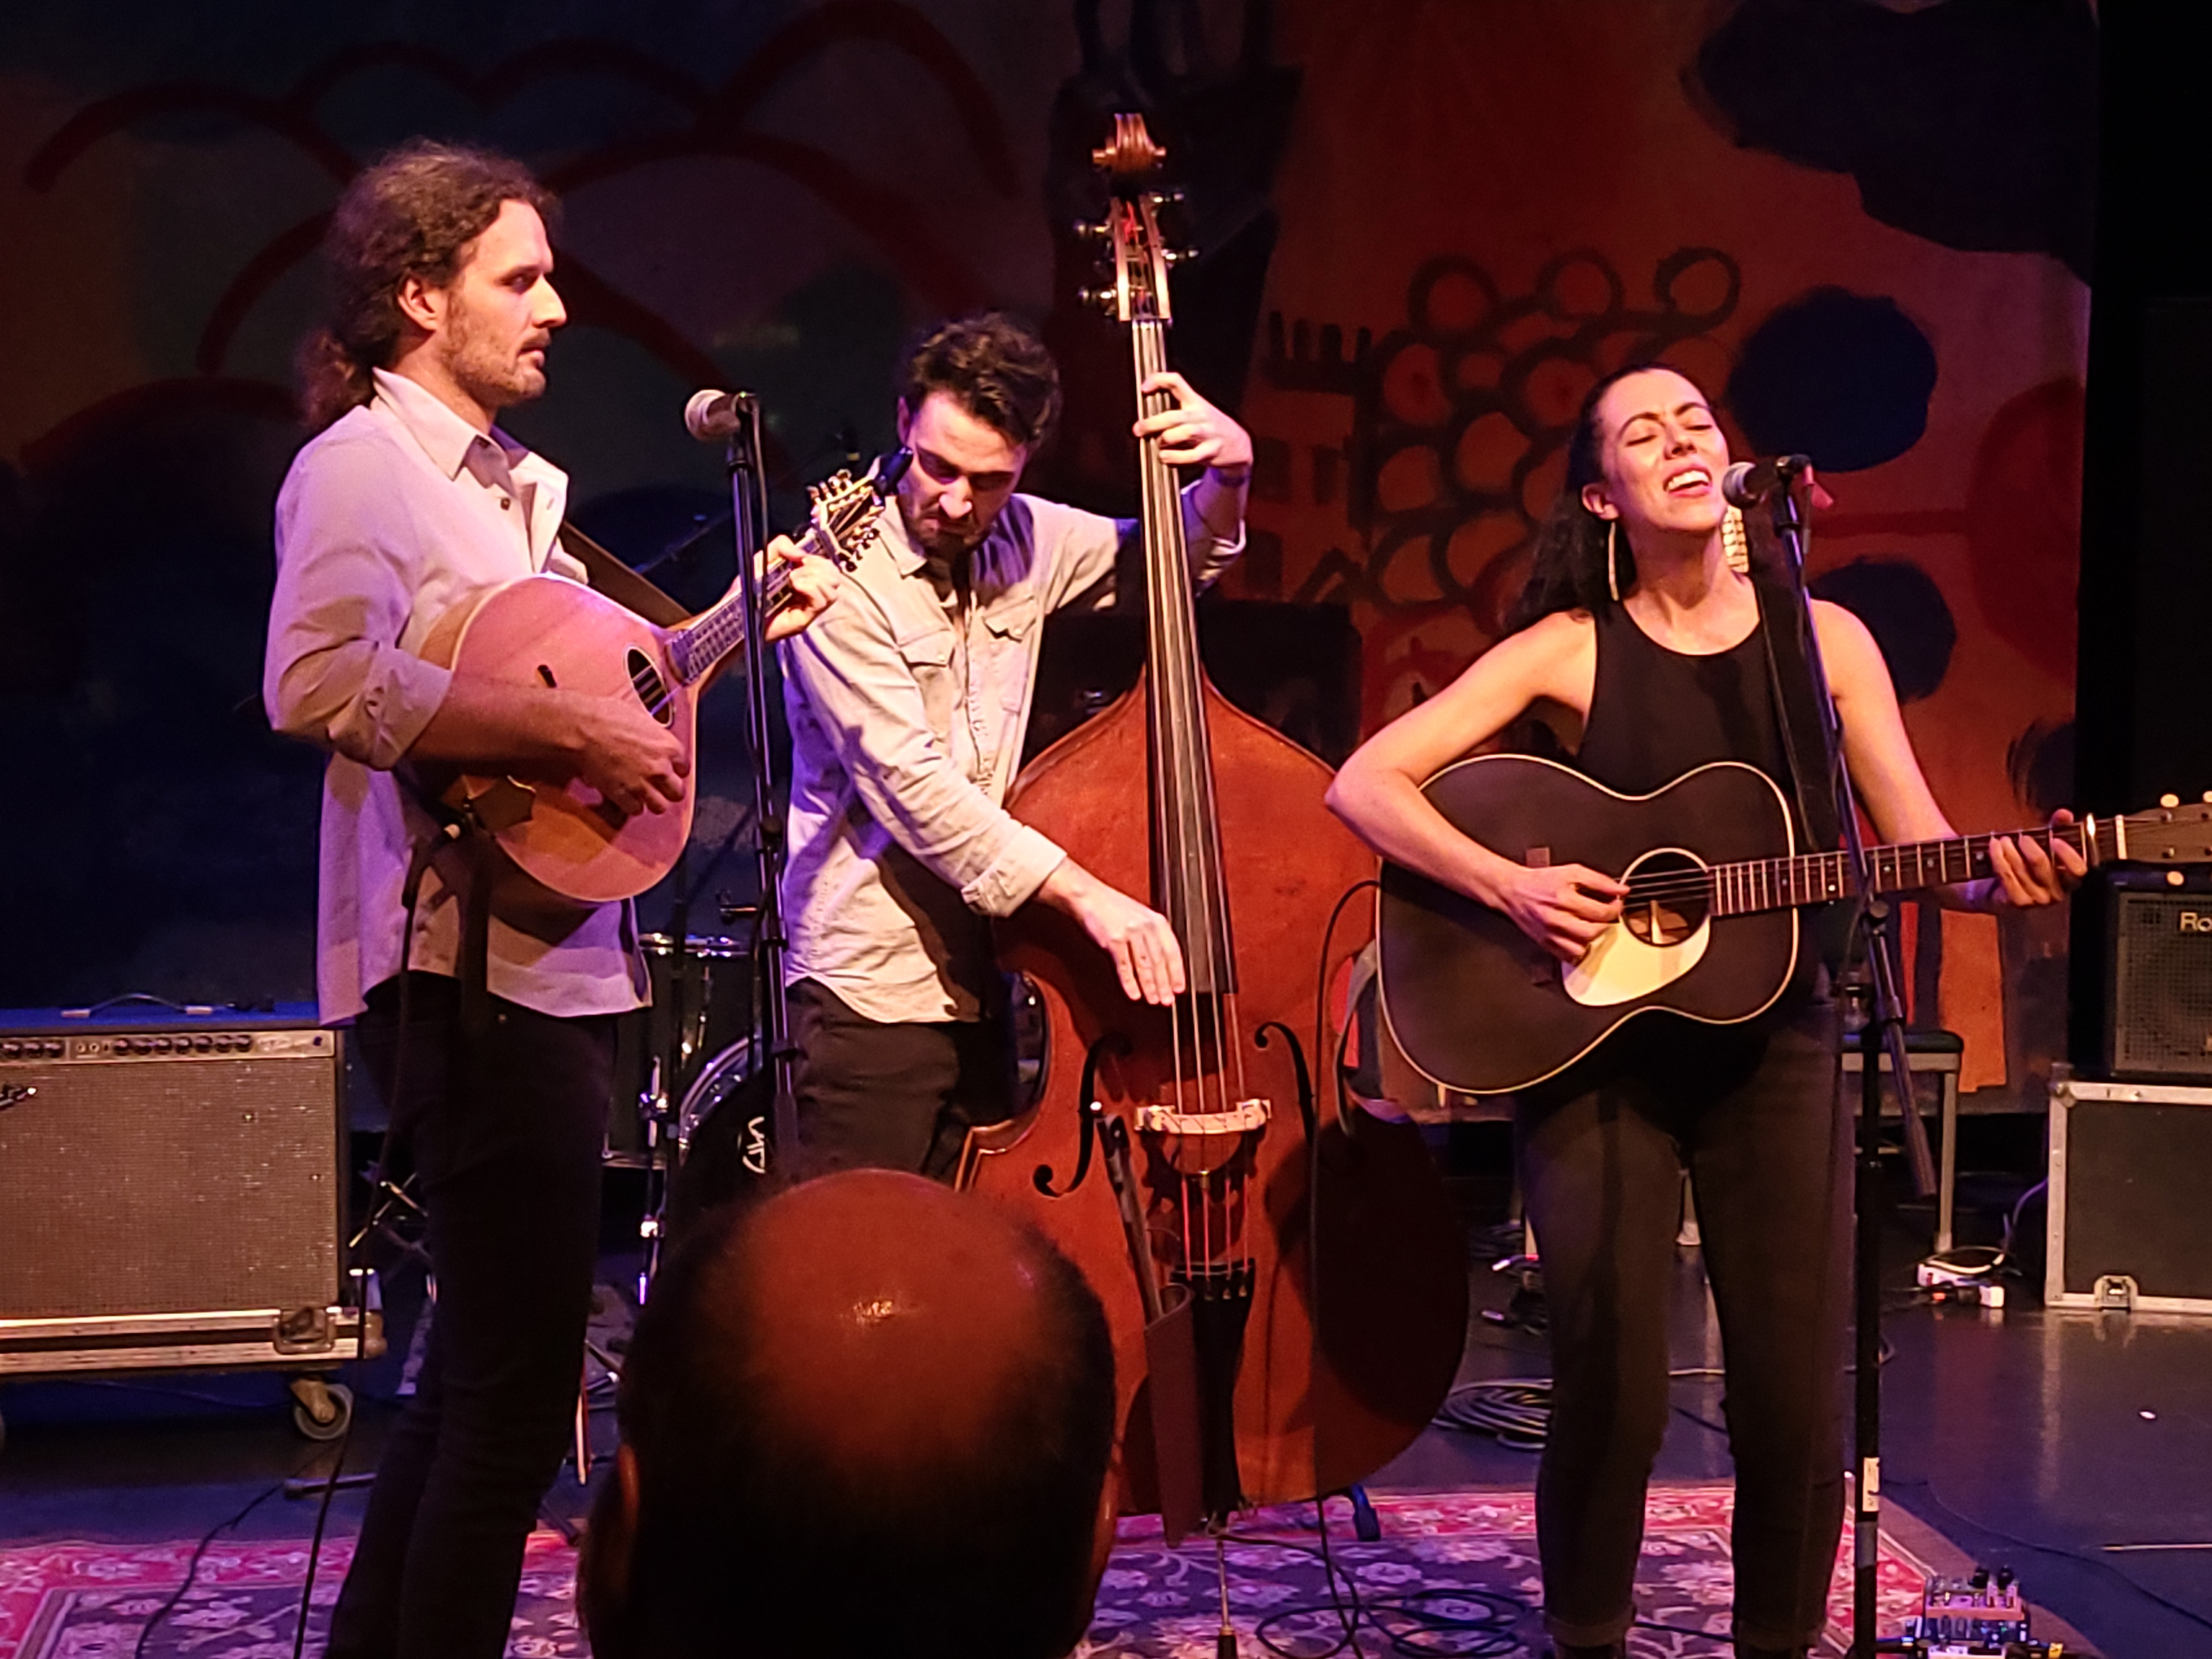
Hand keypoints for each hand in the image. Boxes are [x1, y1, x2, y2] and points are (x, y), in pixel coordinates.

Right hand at [568, 695, 687, 817]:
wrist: (581, 728)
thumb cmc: (605, 716)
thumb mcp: (640, 717)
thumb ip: (652, 734)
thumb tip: (652, 738)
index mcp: (668, 746)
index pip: (684, 768)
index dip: (674, 770)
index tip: (668, 770)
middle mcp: (660, 768)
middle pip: (677, 792)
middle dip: (668, 790)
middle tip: (658, 786)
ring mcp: (642, 784)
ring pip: (660, 807)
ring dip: (652, 802)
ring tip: (643, 795)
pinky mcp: (623, 795)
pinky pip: (636, 810)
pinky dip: (631, 806)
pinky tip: (625, 797)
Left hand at [756, 535, 841, 642]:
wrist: (736, 614)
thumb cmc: (746, 592)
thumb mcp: (762, 560)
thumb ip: (780, 546)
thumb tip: (800, 552)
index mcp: (804, 580)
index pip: (829, 568)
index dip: (818, 559)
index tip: (800, 558)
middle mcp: (810, 595)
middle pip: (835, 578)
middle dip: (818, 567)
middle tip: (796, 569)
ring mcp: (809, 609)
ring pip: (832, 590)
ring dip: (814, 577)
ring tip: (793, 579)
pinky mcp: (805, 619)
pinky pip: (821, 601)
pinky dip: (811, 588)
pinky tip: (794, 585)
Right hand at [1035, 858, 1186, 1004]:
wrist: (1087, 895)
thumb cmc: (1111, 907)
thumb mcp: (1140, 916)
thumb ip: (1152, 936)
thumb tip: (1162, 964)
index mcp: (1156, 920)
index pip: (1173, 951)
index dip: (1177, 972)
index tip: (1179, 988)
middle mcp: (1146, 925)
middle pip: (1159, 961)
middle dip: (1164, 984)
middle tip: (1167, 1000)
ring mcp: (1130, 932)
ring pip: (1145, 966)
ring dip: (1150, 986)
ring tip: (1153, 1000)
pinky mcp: (1113, 939)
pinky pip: (1125, 966)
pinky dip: (1130, 983)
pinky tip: (1133, 993)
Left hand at [1134, 371, 1253, 475]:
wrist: (1239, 445)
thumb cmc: (1210, 428)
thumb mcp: (1198, 411)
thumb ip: (1177, 410)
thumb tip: (1146, 417)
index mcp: (1196, 401)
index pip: (1176, 382)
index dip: (1158, 380)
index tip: (1143, 389)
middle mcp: (1201, 415)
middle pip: (1173, 416)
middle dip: (1152, 423)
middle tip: (1138, 429)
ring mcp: (1207, 433)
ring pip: (1181, 433)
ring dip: (1164, 440)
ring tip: (1158, 445)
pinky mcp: (1210, 452)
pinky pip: (1189, 456)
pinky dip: (1174, 457)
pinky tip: (1164, 457)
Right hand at [1489, 862, 1626, 963]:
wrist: (1513, 891)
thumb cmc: (1540, 881)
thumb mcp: (1571, 871)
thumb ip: (1599, 880)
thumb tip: (1621, 890)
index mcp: (1563, 898)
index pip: (1600, 912)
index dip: (1615, 908)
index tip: (1615, 904)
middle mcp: (1556, 919)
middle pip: (1593, 932)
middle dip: (1605, 924)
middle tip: (1605, 916)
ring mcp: (1550, 934)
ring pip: (1582, 948)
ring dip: (1591, 938)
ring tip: (1591, 925)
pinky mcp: (1546, 944)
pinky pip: (1569, 956)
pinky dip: (1578, 949)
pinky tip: (1578, 937)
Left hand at [1984, 809, 2085, 907]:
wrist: (1992, 889)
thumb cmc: (2024, 865)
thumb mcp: (2043, 845)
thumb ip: (2057, 829)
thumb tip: (2064, 814)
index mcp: (2068, 880)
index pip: (2078, 870)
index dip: (2068, 855)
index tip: (2055, 839)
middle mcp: (2055, 893)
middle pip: (2043, 866)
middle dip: (2030, 847)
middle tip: (2022, 837)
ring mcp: (2035, 900)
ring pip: (2022, 869)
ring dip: (2009, 850)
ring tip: (2003, 839)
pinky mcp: (2016, 902)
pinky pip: (2007, 875)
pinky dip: (1999, 858)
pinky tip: (1994, 847)